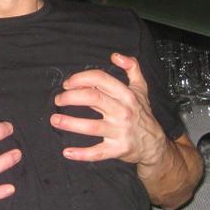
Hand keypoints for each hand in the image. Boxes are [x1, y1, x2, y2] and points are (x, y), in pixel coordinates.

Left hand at [50, 52, 167, 168]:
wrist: (155, 145)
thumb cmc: (142, 114)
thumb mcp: (141, 89)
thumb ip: (132, 68)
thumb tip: (116, 56)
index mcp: (126, 95)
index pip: (100, 79)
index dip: (80, 78)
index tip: (67, 84)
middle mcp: (123, 111)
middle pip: (92, 98)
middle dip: (70, 97)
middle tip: (58, 100)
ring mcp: (120, 132)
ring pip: (91, 126)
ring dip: (69, 123)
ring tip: (55, 119)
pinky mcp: (117, 150)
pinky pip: (97, 153)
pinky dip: (81, 154)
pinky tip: (67, 152)